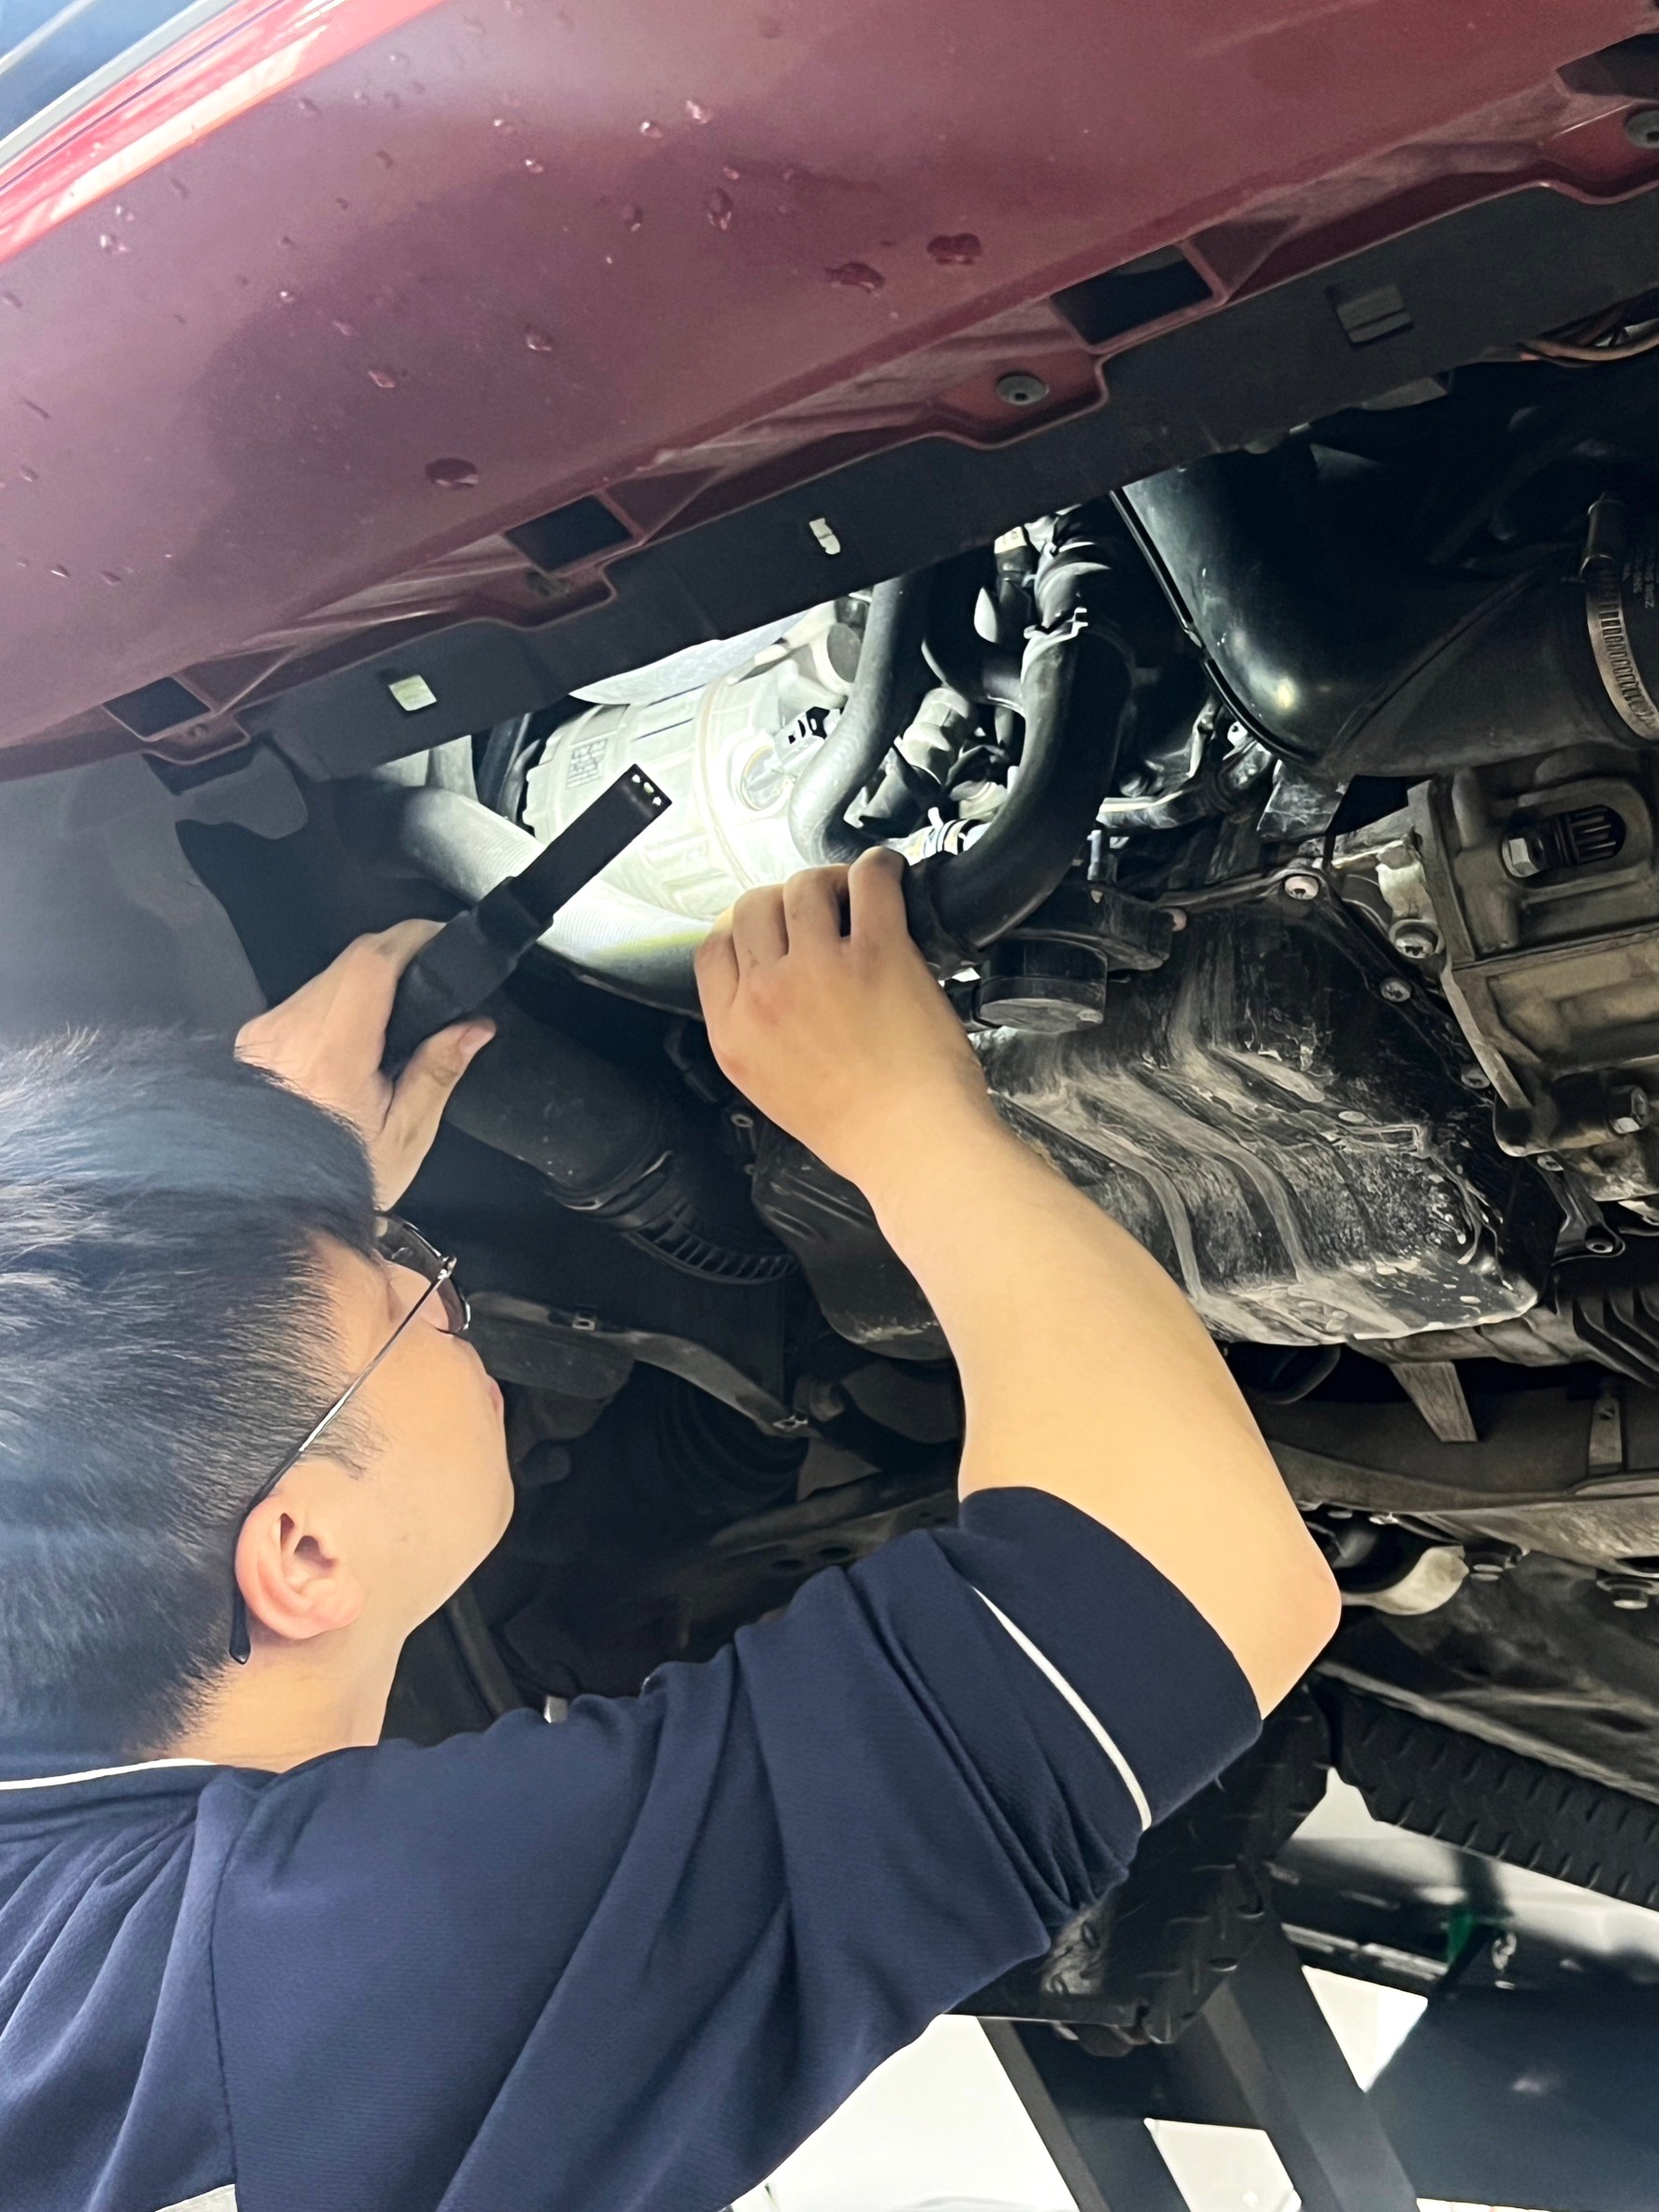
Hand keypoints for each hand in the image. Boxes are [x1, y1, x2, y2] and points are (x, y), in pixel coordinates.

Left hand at [236, 922, 493, 1207]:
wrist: (277, 1212)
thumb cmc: (340, 1181)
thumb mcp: (405, 1135)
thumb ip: (439, 1072)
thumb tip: (474, 1027)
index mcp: (332, 1054)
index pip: (370, 963)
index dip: (410, 938)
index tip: (438, 938)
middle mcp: (289, 1034)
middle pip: (348, 965)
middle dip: (393, 964)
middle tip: (429, 986)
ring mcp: (264, 1035)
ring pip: (324, 980)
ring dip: (362, 988)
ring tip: (393, 1024)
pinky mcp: (253, 1042)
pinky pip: (303, 1003)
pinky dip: (335, 1011)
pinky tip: (352, 1046)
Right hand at [694, 849, 991, 1195]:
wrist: (912, 1145)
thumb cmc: (858, 1129)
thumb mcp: (772, 1088)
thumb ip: (757, 1033)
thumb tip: (766, 988)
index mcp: (734, 1031)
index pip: (712, 948)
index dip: (739, 929)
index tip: (766, 931)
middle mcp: (766, 994)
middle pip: (752, 907)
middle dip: (782, 903)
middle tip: (817, 914)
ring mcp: (817, 968)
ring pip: (804, 885)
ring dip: (829, 882)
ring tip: (853, 897)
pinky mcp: (876, 952)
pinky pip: (867, 881)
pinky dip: (877, 868)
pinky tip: (886, 875)